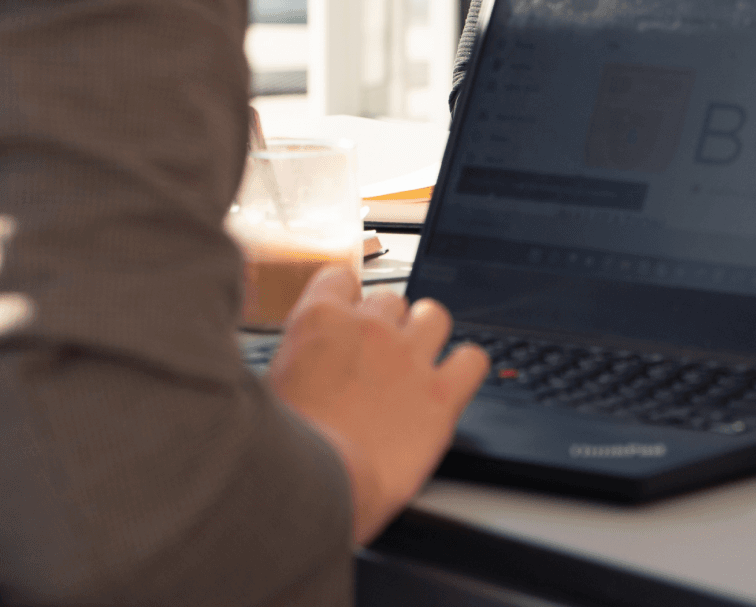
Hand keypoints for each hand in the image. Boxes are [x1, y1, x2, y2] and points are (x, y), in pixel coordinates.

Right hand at [268, 265, 488, 543]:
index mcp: (319, 322)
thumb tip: (297, 365)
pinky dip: (465, 368)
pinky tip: (449, 385)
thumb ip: (292, 363)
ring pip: (434, 316)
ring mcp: (409, 358)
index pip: (340, 279)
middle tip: (372, 363)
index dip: (343, 301)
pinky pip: (473, 360)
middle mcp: (369, 329)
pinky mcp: (441, 394)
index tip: (343, 321)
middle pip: (390, 300)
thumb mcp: (263, 392)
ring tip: (413, 366)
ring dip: (426, 335)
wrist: (308, 495)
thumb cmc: (276, 455)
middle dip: (383, 326)